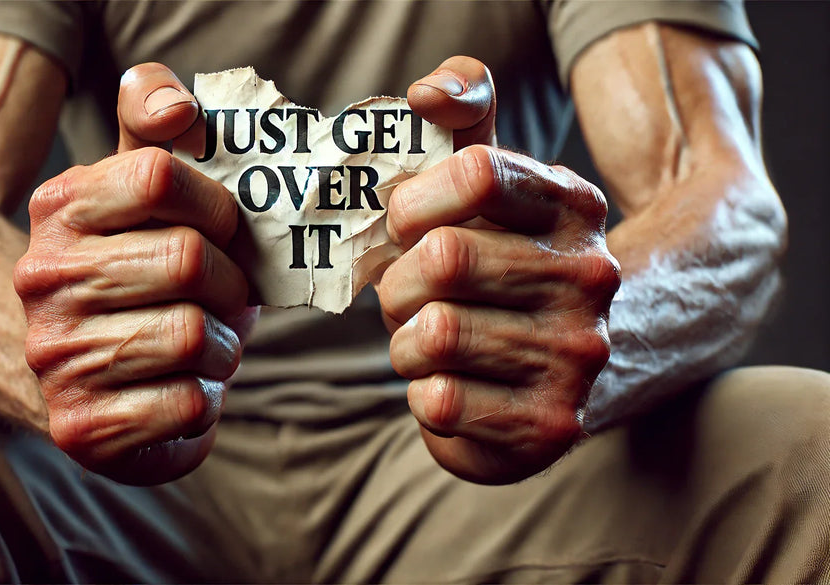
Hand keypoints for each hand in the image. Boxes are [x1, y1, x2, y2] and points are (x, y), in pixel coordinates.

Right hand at [15, 63, 255, 484]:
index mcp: (60, 207)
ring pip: (195, 336)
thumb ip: (158, 122)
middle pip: (189, 260)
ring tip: (203, 346)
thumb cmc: (141, 268)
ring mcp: (55, 357)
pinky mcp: (82, 427)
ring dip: (223, 346)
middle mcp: (42, 279)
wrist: (82, 370)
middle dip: (230, 283)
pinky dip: (206, 397)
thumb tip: (177, 106)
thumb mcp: (145, 185)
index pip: (162, 173)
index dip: (217, 204)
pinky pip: (189, 404)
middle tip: (223, 297)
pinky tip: (182, 388)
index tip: (222, 229)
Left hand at [378, 57, 620, 483]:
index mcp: (574, 206)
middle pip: (442, 259)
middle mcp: (590, 277)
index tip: (408, 225)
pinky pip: (439, 402)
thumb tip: (426, 92)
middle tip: (414, 297)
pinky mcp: (552, 425)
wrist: (577, 363)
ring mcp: (577, 355)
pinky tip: (451, 386)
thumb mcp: (492, 180)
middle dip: (400, 283)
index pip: (474, 170)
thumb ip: (463, 114)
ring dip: (406, 343)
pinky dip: (422, 394)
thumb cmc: (503, 263)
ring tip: (432, 344)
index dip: (414, 201)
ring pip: (432, 335)